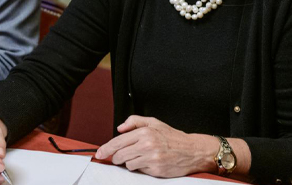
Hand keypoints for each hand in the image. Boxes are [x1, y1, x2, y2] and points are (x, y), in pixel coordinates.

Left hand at [95, 116, 215, 177]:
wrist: (192, 150)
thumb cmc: (172, 136)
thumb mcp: (154, 122)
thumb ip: (135, 121)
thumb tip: (120, 128)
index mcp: (144, 132)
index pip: (118, 142)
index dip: (105, 149)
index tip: (99, 153)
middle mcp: (147, 145)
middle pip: (119, 155)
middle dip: (115, 157)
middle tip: (117, 157)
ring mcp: (152, 159)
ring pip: (128, 164)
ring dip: (129, 162)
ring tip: (139, 157)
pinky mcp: (156, 171)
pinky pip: (139, 171)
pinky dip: (140, 168)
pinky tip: (148, 162)